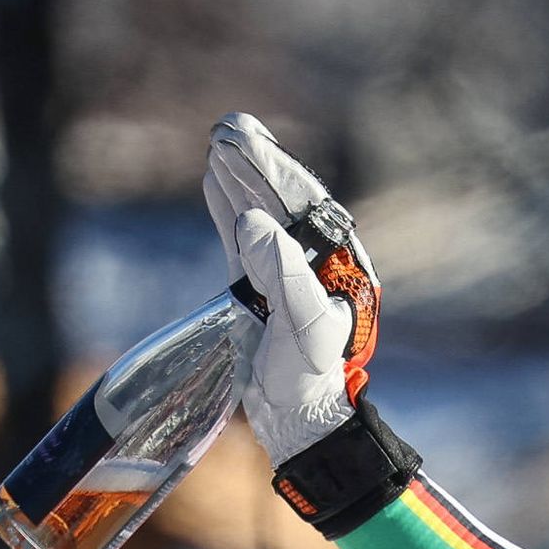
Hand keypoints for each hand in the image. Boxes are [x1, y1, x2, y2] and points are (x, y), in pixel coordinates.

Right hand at [203, 113, 379, 461]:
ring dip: (238, 182)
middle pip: (280, 201)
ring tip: (217, 148)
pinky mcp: (261, 290)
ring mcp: (285, 274)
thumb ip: (282, 272)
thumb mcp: (304, 324)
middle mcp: (313, 262)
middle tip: (227, 127)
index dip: (270, 169)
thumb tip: (254, 222)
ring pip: (259, 216)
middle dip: (253, 164)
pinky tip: (214, 185)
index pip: (302, 203)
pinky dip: (227, 212)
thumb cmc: (310, 376)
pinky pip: (241, 241)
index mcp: (335, 263)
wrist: (298, 420)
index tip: (243, 141)